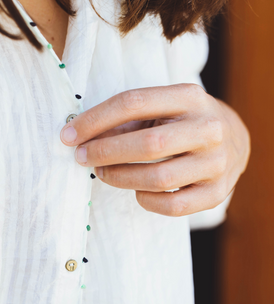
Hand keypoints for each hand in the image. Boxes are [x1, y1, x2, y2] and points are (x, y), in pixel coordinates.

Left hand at [60, 84, 249, 216]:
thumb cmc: (183, 121)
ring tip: (103, 172)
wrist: (234, 139)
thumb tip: (81, 136)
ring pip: (159, 178)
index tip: (69, 134)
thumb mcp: (162, 107)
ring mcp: (217, 162)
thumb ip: (127, 119)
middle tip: (81, 157)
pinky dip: (146, 200)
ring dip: (120, 178)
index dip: (95, 119)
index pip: (134, 103)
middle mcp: (208, 128)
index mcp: (190, 97)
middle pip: (149, 144)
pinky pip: (173, 206)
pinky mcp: (217, 192)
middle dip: (105, 152)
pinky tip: (136, 190)